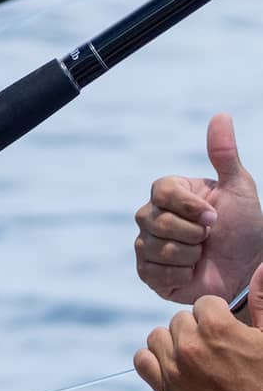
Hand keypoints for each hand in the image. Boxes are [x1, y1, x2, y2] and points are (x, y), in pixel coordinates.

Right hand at [134, 113, 262, 301]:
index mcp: (169, 193)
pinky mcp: (147, 273)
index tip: (214, 217)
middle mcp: (151, 216)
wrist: (246, 269)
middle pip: (156, 221)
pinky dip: (181, 275)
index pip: (162, 191)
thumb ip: (224, 154)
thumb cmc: (244, 228)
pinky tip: (191, 272)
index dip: (190, 207)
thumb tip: (221, 115)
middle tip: (209, 238)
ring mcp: (145, 245)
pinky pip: (155, 271)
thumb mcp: (239, 188)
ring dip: (190, 255)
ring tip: (200, 255)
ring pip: (157, 247)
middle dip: (193, 233)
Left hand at [134, 269, 262, 390]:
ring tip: (196, 357)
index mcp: (217, 327)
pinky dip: (153, 360)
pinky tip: (173, 366)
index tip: (229, 331)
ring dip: (173, 343)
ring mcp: (174, 369)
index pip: (203, 304)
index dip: (219, 316)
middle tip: (217, 348)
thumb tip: (261, 268)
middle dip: (197, 329)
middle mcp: (190, 346)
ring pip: (157, 337)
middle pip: (180, 319)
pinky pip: (141, 360)